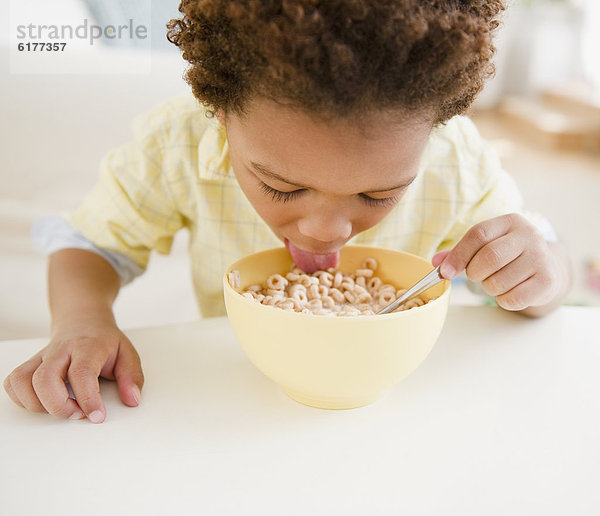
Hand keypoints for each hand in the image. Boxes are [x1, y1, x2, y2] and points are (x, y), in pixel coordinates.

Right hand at [3, 320, 143, 422]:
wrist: (83, 321)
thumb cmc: (103, 341)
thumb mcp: (127, 353)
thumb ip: (132, 377)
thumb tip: (132, 399)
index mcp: (87, 346)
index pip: (81, 373)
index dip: (87, 399)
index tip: (96, 416)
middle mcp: (60, 350)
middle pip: (44, 379)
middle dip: (59, 406)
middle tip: (78, 414)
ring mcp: (41, 357)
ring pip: (22, 381)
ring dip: (38, 405)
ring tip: (62, 408)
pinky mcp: (29, 364)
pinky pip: (13, 382)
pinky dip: (22, 399)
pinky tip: (44, 402)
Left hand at [433, 213, 569, 313]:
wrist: (548, 270)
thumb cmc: (509, 257)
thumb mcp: (487, 246)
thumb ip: (460, 253)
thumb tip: (436, 263)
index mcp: (511, 222)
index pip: (478, 234)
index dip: (458, 255)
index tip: (445, 271)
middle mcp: (530, 236)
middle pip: (489, 257)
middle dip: (474, 273)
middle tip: (476, 276)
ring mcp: (541, 258)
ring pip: (498, 282)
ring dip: (489, 287)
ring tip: (498, 281)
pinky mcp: (547, 281)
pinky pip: (511, 299)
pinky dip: (503, 300)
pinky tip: (511, 291)